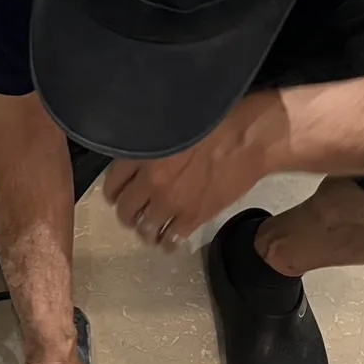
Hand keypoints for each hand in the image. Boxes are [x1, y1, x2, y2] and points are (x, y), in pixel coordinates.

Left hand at [103, 92, 277, 249]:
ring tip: (150, 229)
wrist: (250, 138)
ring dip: (145, 231)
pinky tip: (169, 241)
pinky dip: (167, 243)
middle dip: (128, 214)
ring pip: (145, 229)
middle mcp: (152, 182)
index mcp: (143, 154)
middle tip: (133, 214)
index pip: (113, 183)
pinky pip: (171, 239)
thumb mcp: (173, 122)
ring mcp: (172, 203)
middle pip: (125, 211)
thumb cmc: (218, 120)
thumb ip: (152, 140)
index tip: (117, 195)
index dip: (113, 192)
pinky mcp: (194, 217)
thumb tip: (141, 153)